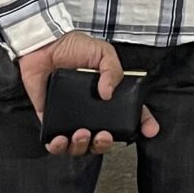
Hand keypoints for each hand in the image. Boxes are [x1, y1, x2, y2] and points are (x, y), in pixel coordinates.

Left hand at [20, 31, 159, 155]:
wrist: (45, 45)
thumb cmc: (73, 46)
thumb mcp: (102, 52)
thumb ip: (112, 70)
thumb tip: (108, 93)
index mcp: (108, 96)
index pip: (129, 114)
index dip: (141, 125)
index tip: (148, 130)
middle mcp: (92, 110)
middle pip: (103, 139)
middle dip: (105, 144)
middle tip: (103, 135)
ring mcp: (72, 117)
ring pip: (80, 146)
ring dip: (82, 146)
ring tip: (81, 134)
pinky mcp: (52, 120)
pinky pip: (55, 143)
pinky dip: (58, 147)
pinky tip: (61, 140)